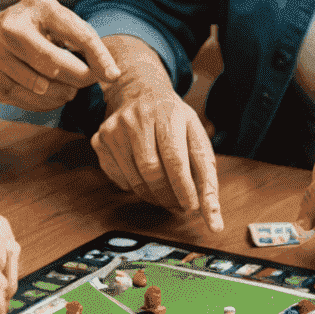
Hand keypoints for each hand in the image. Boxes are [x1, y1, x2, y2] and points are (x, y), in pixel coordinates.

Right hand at [0, 0, 120, 111]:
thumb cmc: (27, 29)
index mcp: (37, 7)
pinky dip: (47, 102)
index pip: (77, 33)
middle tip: (90, 81)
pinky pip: (28, 100)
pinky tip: (51, 94)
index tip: (113, 76)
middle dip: (79, 78)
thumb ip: (78, 36)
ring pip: (43, 86)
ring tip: (69, 88)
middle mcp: (12, 28)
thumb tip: (107, 69)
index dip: (98, 57)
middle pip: (56, 64)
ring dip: (63, 93)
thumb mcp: (49, 20)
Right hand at [93, 66, 222, 231]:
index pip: (175, 159)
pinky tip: (145, 178)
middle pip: (152, 172)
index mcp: (169, 113)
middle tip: (179, 204)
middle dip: (169, 196)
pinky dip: (135, 188)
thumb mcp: (196, 137)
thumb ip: (207, 178)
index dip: (183, 189)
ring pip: (134, 180)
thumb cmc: (173, 121)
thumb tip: (214, 221)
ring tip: (166, 194)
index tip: (191, 207)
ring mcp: (115, 129)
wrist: (140, 92)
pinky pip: (119, 179)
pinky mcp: (100, 140)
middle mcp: (138, 118)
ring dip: (153, 196)